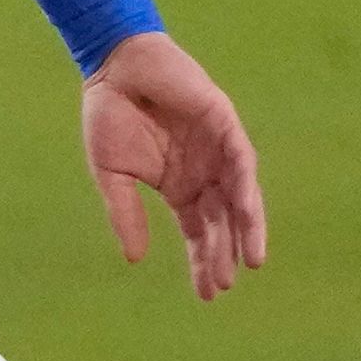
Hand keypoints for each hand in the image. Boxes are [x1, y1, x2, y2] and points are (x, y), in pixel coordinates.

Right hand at [80, 32, 267, 301]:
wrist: (114, 67)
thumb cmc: (109, 115)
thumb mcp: (111, 174)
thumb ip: (125, 214)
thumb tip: (135, 260)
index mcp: (178, 186)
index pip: (198, 231)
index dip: (202, 260)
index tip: (207, 294)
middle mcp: (204, 173)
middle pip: (221, 221)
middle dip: (223, 253)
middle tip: (224, 286)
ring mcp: (217, 150)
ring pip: (239, 197)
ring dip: (246, 227)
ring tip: (250, 260)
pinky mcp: (224, 125)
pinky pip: (242, 161)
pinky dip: (245, 187)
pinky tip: (246, 212)